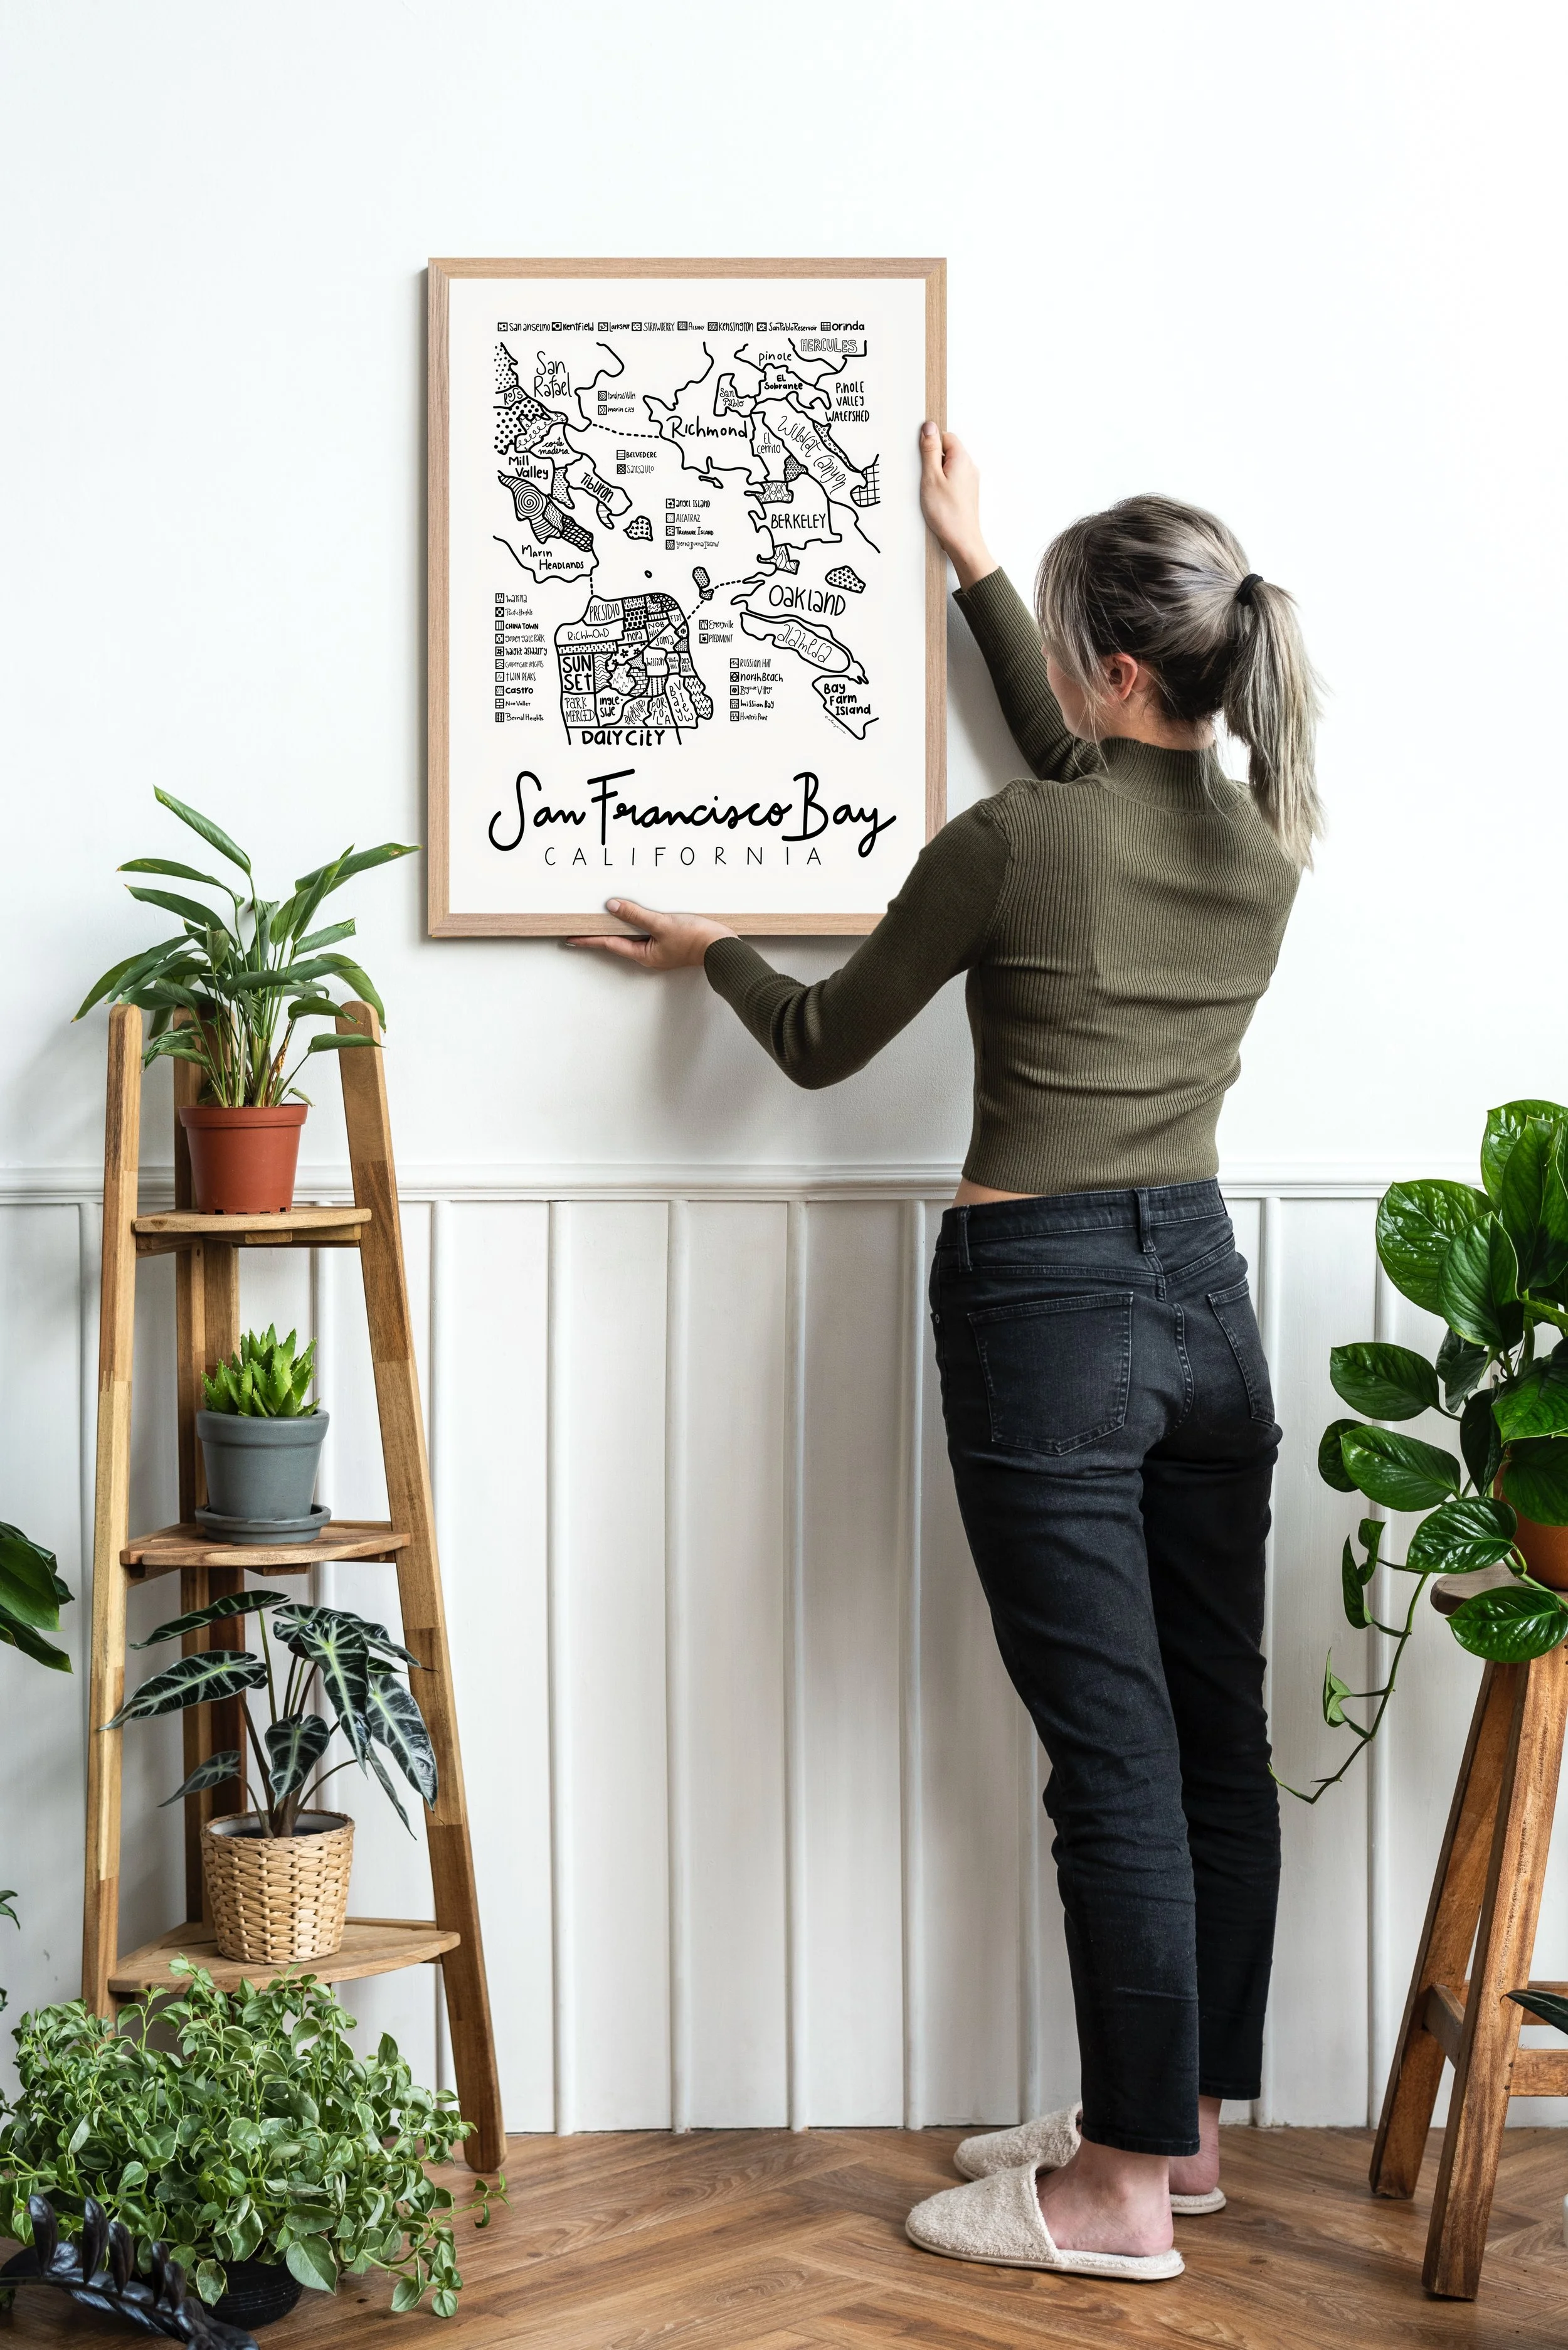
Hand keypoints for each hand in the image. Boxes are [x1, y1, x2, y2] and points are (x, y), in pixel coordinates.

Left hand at [568, 897, 735, 971]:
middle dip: (602, 932)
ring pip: (634, 935)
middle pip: (619, 940)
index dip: (589, 939)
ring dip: (620, 926)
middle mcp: (649, 954)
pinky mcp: (671, 941)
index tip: (571, 938)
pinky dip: (637, 922)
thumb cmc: (695, 940)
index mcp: (644, 955)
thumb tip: (613, 907)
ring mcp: (661, 949)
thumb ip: (636, 914)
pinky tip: (635, 914)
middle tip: (583, 925)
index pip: (609, 944)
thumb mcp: (662, 923)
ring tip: (604, 917)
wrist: (722, 947)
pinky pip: (648, 930)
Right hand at [919, 424, 995, 589]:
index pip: (945, 436)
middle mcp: (969, 467)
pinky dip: (941, 485)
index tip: (920, 457)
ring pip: (948, 467)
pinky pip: (951, 480)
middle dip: (932, 460)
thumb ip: (929, 450)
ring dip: (936, 474)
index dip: (930, 443)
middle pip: (947, 451)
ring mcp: (969, 480)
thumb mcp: (931, 477)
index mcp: (962, 458)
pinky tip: (935, 499)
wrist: (962, 541)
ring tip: (929, 491)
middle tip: (923, 477)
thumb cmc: (946, 513)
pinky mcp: (966, 493)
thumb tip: (928, 427)